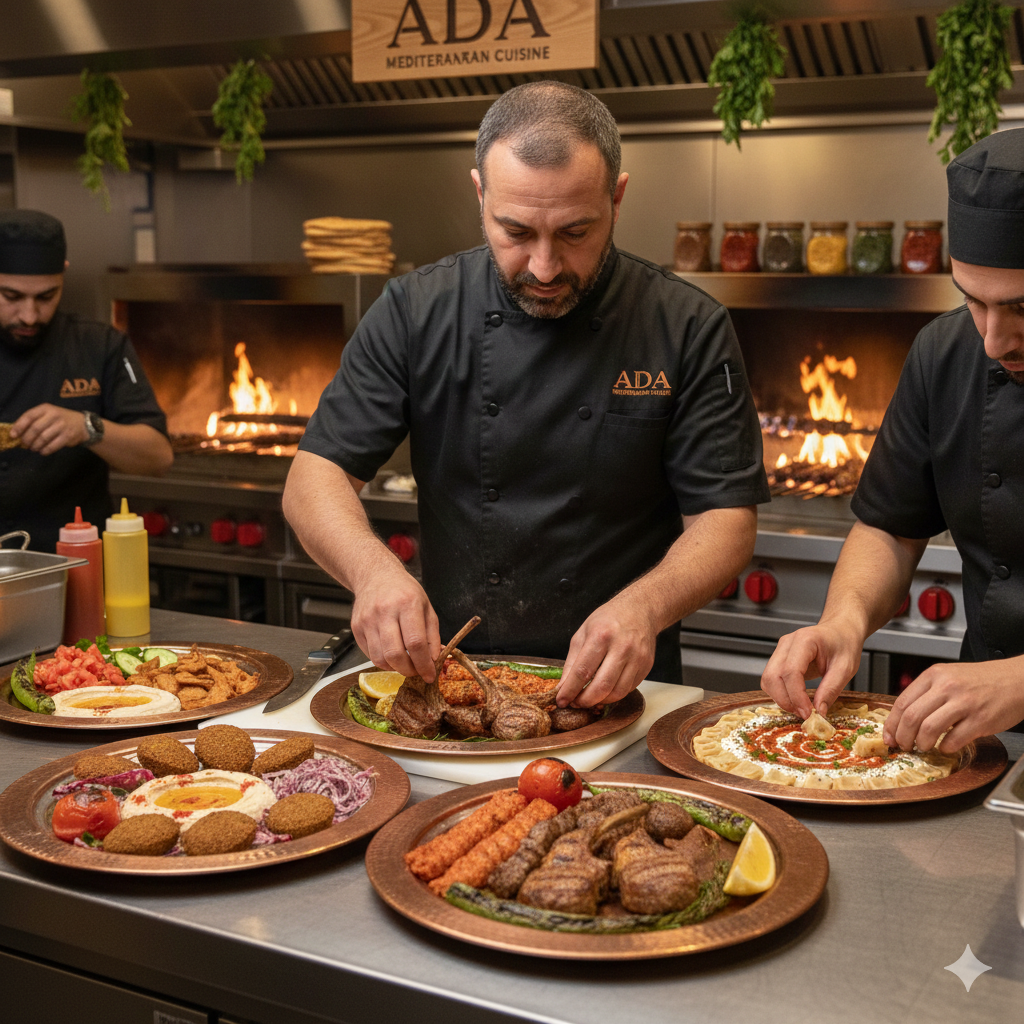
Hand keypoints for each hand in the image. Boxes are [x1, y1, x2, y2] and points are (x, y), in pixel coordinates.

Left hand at [11, 404, 88, 454]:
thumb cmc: (60, 419)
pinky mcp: (68, 436)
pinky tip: (42, 451)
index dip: (19, 426)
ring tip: (34, 448)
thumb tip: (18, 433)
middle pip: (35, 428)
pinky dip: (45, 450)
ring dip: (35, 446)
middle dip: (27, 439)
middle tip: (25, 444)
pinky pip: (52, 446)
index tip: (13, 435)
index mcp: (46, 408)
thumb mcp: (48, 414)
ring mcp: (62, 426)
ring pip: (43, 438)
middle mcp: (54, 415)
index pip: (29, 416)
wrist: (83, 424)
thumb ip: (34, 420)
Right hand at [349, 562, 440, 680]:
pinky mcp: (356, 627)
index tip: (429, 675)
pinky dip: (383, 661)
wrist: (376, 576)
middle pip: (395, 654)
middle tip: (416, 671)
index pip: (415, 643)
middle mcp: (384, 612)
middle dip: (408, 670)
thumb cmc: (405, 592)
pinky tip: (391, 654)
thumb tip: (433, 660)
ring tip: (405, 663)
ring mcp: (367, 620)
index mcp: (407, 604)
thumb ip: (432, 635)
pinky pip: (370, 654)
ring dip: (395, 668)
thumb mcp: (426, 607)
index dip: (423, 664)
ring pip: (380, 658)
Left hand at [556, 597, 655, 708]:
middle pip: (602, 686)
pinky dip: (614, 694)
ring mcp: (637, 657)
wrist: (639, 609)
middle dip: (585, 701)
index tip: (561, 700)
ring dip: (600, 701)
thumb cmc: (608, 619)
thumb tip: (563, 687)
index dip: (570, 690)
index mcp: (601, 636)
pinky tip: (605, 689)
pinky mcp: (646, 665)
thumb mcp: (583, 633)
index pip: (582, 671)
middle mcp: (622, 647)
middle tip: (576, 703)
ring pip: (617, 692)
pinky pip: (628, 689)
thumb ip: (572, 662)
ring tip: (589, 698)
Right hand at [760, 624, 862, 718]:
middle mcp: (787, 643)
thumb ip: (831, 689)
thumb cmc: (844, 644)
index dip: (796, 696)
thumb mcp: (846, 668)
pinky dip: (779, 693)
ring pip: (767, 680)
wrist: (840, 630)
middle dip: (786, 700)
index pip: (790, 671)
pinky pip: (770, 680)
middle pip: (772, 676)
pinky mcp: (778, 658)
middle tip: (805, 714)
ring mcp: (780, 650)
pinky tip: (795, 699)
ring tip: (801, 708)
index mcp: (805, 640)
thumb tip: (819, 712)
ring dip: (781, 698)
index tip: (809, 713)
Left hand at [883, 658, 1023, 752]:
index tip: (889, 736)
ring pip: (928, 729)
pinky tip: (947, 746)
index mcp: (934, 675)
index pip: (902, 702)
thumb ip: (926, 693)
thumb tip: (903, 718)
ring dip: (922, 743)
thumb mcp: (949, 676)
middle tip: (904, 746)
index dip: (892, 724)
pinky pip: (954, 740)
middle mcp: (947, 687)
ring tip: (924, 746)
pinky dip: (946, 748)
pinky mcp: (980, 720)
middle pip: (911, 717)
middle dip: (903, 737)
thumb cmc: (983, 680)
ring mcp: (964, 703)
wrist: (1017, 679)